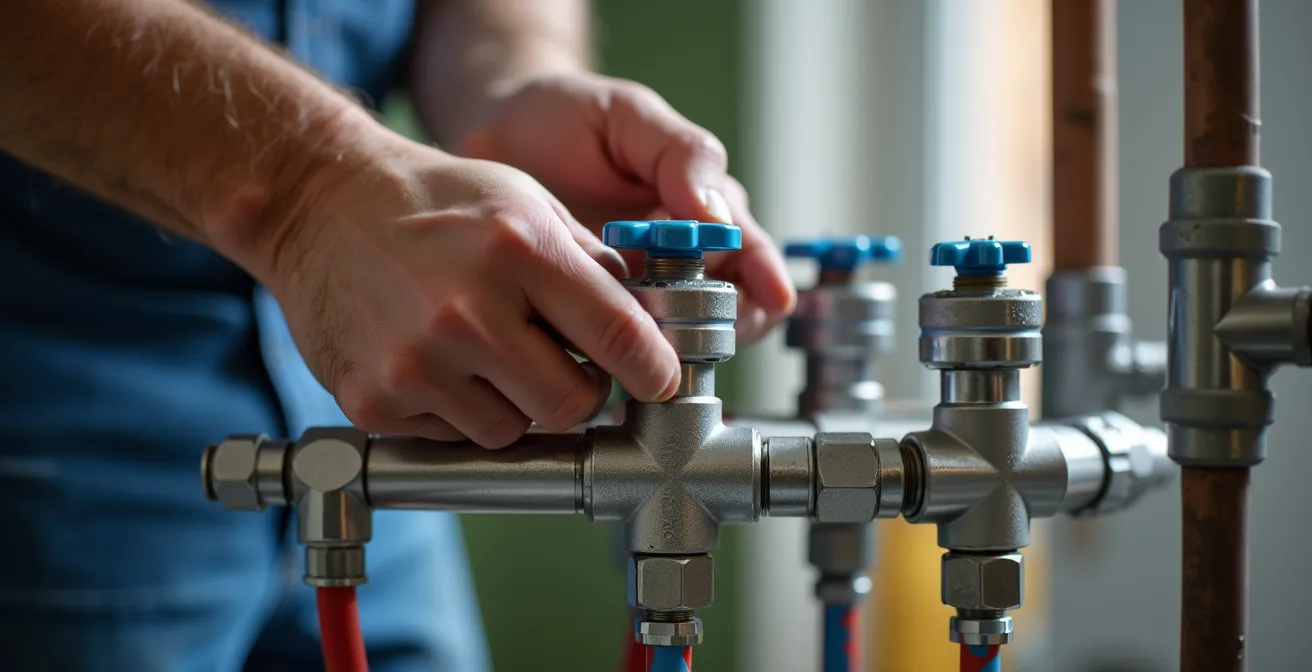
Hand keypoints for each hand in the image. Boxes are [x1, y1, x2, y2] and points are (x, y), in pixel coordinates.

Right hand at [260, 135, 680, 447]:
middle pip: (572, 404)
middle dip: (580, 392)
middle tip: (563, 365)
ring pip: (514, 430)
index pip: (620, 337)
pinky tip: (439, 361)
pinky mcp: (375, 400)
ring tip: (487, 353)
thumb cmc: (433, 201)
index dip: (653, 369)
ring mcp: (417, 362)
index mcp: (520, 249)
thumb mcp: (526, 202)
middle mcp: (468, 311)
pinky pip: (454, 436)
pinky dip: (459, 410)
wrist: (318, 203)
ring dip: (517, 405)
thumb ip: (592, 265)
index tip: (658, 381)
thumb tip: (653, 326)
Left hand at [456, 73, 795, 341]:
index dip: (766, 280)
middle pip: (729, 310)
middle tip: (684, 313)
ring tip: (640, 330)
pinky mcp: (590, 315)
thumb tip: (717, 215)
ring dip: (671, 342)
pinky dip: (620, 354)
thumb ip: (681, 154)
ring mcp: (635, 292)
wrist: (490, 137)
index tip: (768, 297)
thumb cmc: (566, 117)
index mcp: (704, 210)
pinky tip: (601, 345)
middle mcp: (679, 259)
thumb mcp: (628, 115)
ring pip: (678, 337)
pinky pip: (619, 350)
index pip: (755, 255)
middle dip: (719, 320)